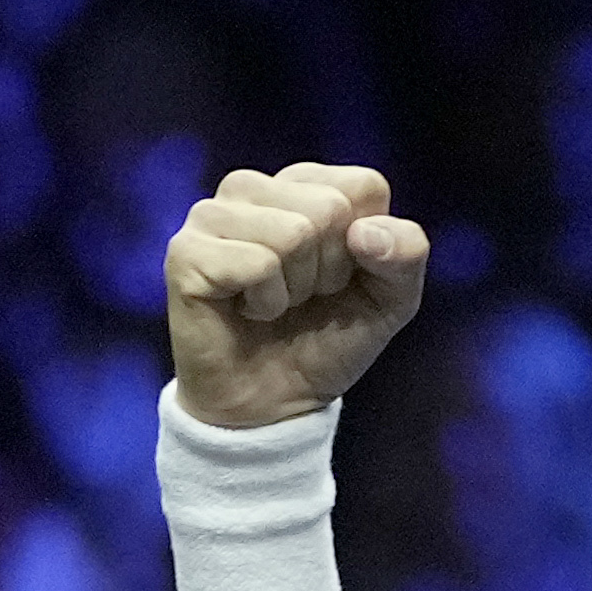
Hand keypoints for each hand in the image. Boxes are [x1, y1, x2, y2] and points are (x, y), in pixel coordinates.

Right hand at [163, 163, 428, 430]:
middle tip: (301, 299)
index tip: (337, 279)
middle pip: (329, 208)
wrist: (272, 406)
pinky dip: (265, 304)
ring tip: (273, 305)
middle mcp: (251, 188)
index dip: (367, 247)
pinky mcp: (186, 252)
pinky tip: (245, 313)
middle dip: (329, 271)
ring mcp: (211, 215)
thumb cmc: (325, 341)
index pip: (363, 186)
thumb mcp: (390, 299)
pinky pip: (257, 263)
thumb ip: (405, 254)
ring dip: (296, 289)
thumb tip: (366, 233)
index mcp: (301, 184)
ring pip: (293, 233)